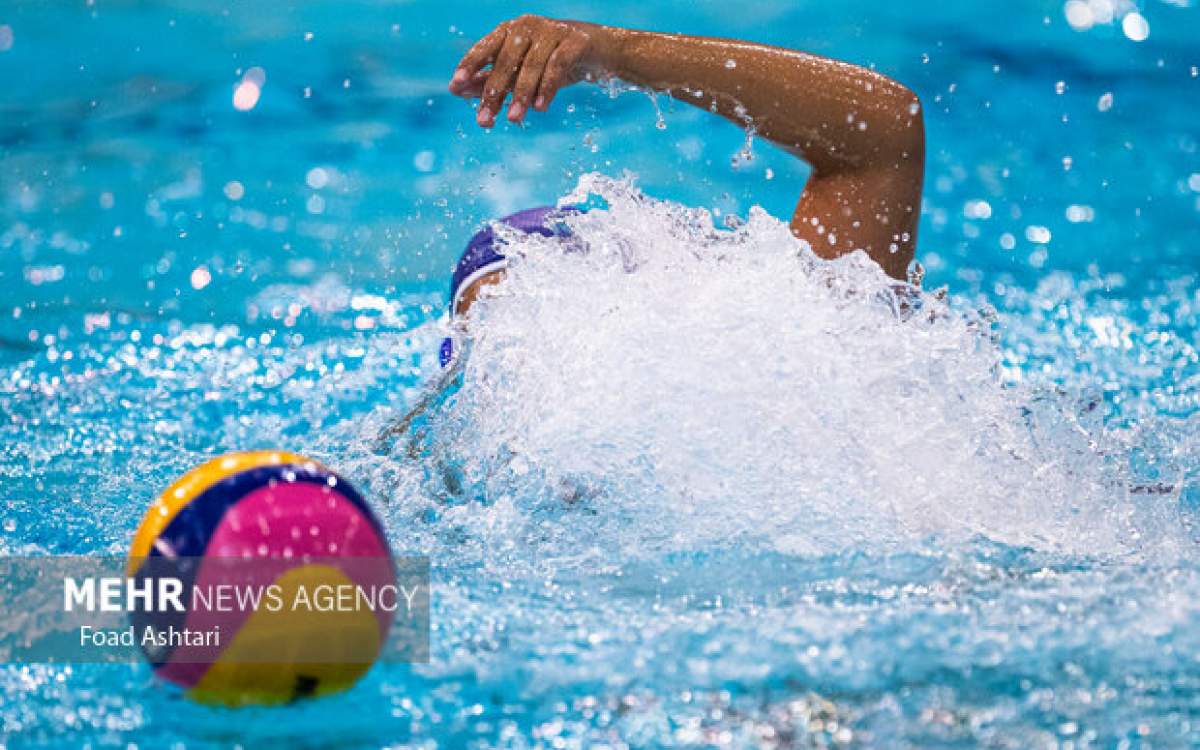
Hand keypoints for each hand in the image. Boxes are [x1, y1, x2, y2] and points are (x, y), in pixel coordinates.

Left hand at [448, 15, 601, 127]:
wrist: (600, 50)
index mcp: (510, 30)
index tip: (455, 86)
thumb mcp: (521, 72)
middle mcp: (528, 26)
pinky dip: (547, 87)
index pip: (485, 47)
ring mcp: (552, 31)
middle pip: (505, 61)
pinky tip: (540, 107)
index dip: (470, 66)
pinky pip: (557, 65)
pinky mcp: (575, 40)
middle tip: (484, 121)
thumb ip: (491, 79)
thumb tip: (457, 90)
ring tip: (514, 119)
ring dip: (521, 95)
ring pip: (531, 65)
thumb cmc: (554, 60)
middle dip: (494, 93)